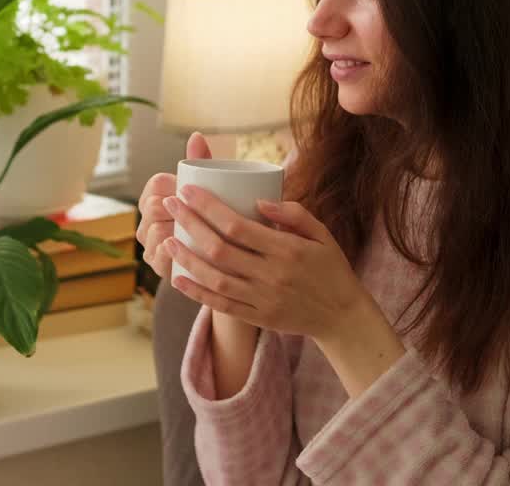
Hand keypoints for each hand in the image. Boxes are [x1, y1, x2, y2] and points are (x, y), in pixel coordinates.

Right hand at [137, 132, 211, 281]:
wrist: (223, 255)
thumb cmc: (214, 214)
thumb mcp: (210, 189)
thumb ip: (202, 162)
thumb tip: (197, 135)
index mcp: (155, 194)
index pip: (157, 183)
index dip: (177, 186)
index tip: (198, 192)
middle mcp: (146, 218)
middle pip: (154, 206)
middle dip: (178, 210)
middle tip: (207, 213)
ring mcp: (149, 242)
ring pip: (156, 231)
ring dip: (177, 231)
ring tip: (203, 231)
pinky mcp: (156, 264)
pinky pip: (159, 255)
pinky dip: (174, 253)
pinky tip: (191, 252)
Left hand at [161, 186, 366, 341]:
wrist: (342, 317)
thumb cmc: (330, 268)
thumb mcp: (322, 234)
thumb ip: (294, 213)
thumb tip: (259, 200)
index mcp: (286, 250)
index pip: (236, 226)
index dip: (207, 208)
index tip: (187, 191)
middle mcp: (271, 275)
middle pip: (219, 248)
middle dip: (189, 224)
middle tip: (170, 204)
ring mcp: (262, 299)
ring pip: (214, 278)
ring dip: (186, 257)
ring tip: (167, 239)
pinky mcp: (257, 317)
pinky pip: (220, 305)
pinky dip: (196, 292)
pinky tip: (178, 277)